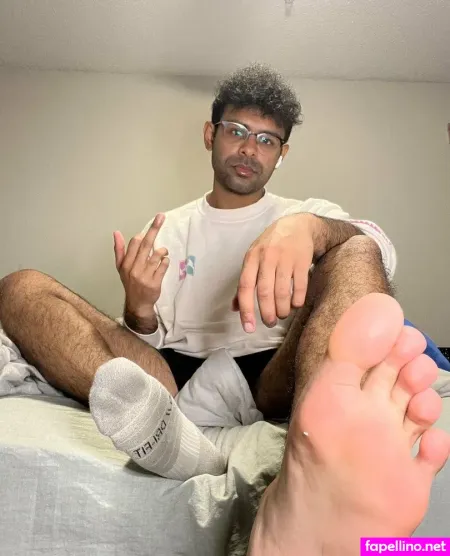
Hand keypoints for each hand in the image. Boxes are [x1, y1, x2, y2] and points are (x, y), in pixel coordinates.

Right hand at [114, 213, 168, 321]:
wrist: (138, 304)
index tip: (152, 224)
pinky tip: (164, 262)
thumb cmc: (130, 282)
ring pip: (157, 255)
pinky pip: (164, 266)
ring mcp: (145, 276)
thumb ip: (119, 249)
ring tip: (163, 251)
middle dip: (154, 229)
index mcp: (126, 264)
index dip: (143, 234)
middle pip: (146, 245)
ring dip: (162, 250)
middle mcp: (134, 269)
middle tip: (161, 216)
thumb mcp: (121, 267)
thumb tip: (116, 232)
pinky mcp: (155, 283)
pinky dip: (166, 261)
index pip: (134, 243)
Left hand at [233, 213, 314, 332]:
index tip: (249, 328)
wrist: (298, 225)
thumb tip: (234, 307)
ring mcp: (285, 258)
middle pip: (264, 292)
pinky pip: (300, 287)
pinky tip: (295, 304)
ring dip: (282, 309)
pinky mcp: (302, 260)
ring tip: (282, 315)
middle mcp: (267, 257)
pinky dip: (297, 301)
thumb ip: (245, 281)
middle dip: (267, 313)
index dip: (246, 309)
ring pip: (282, 292)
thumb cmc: (272, 245)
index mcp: (251, 258)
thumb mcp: (254, 258)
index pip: (245, 286)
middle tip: (269, 323)